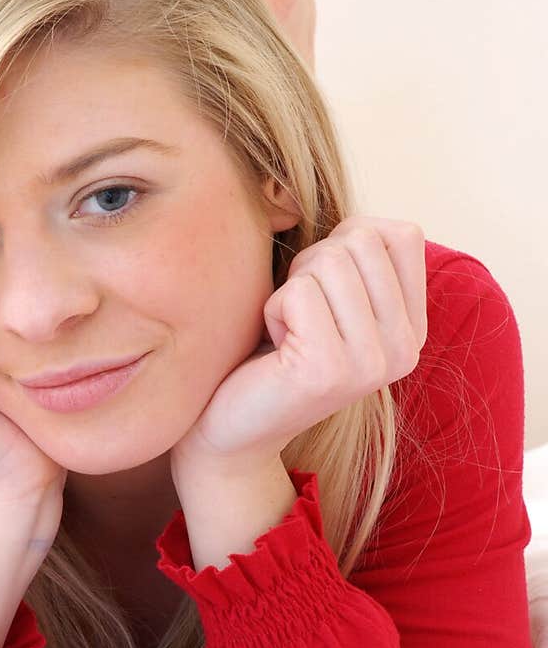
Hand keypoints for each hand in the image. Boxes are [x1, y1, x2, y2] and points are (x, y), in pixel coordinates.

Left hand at [170, 216, 427, 469]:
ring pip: (330, 261)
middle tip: (299, 314)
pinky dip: (272, 309)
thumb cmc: (274, 348)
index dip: (348, 241)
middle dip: (314, 263)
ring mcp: (372, 363)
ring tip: (287, 333)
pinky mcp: (330, 371)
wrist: (233, 427)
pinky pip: (298, 293)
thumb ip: (357, 256)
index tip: (324, 288)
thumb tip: (358, 220)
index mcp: (413, 328)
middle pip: (363, 240)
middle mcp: (405, 349)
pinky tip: (274, 349)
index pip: (404, 234)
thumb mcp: (330, 296)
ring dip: (291, 288)